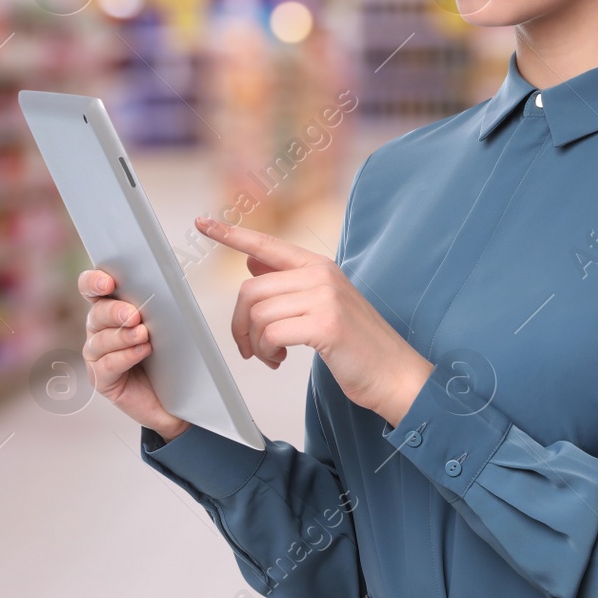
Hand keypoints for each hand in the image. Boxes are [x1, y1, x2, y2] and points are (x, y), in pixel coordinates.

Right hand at [78, 268, 189, 442]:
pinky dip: (125, 357)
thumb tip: (166, 288)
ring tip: (143, 334)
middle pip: (97, 313)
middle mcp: (99, 329)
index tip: (108, 282)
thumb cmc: (169, 356)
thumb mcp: (166, 326)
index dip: (94, 282)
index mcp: (111, 308)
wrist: (175, 399)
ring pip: (100, 340)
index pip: (92, 288)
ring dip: (122, 336)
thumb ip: (158, 307)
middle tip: (134, 314)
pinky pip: (107, 365)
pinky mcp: (102, 379)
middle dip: (114, 311)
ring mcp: (97, 356)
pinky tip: (142, 351)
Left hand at [193, 215, 432, 426]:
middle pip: (250, 290)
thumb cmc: (358, 344)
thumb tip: (251, 263)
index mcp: (318, 266)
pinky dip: (267, 352)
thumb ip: (287, 282)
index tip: (203, 223)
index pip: (265, 244)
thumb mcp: (322, 304)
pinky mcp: (325, 325)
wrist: (395, 374)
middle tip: (249, 348)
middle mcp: (321, 275)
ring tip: (271, 356)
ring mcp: (325, 298)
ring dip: (255, 344)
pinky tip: (280, 360)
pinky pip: (271, 333)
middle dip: (239, 325)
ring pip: (258, 314)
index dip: (230, 234)